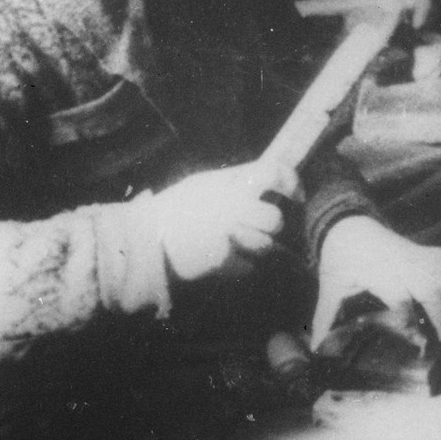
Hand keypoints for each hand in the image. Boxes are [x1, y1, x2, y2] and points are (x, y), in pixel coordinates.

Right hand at [155, 162, 294, 281]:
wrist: (145, 237)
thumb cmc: (176, 208)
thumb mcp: (205, 183)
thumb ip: (236, 181)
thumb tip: (267, 179)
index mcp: (230, 182)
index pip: (275, 172)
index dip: (292, 183)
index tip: (295, 196)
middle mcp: (233, 205)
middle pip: (275, 219)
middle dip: (271, 227)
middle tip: (258, 227)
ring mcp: (228, 235)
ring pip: (266, 246)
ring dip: (256, 248)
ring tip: (236, 243)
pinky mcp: (222, 262)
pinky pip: (248, 267)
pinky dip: (239, 266)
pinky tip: (222, 259)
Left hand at [311, 216, 440, 351]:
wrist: (350, 226)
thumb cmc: (340, 258)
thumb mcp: (331, 285)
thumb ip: (325, 317)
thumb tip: (314, 347)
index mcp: (377, 271)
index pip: (400, 298)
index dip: (409, 321)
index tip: (417, 342)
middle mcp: (401, 262)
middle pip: (430, 289)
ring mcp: (415, 255)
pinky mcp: (424, 250)